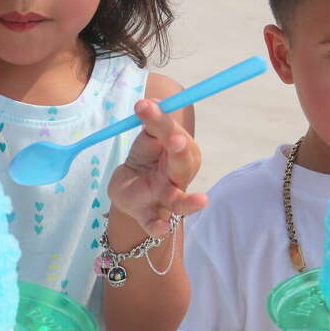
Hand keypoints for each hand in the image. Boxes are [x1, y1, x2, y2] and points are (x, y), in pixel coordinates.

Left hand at [107, 99, 207, 236]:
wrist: (127, 187)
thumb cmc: (146, 159)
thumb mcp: (147, 139)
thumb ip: (152, 124)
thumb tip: (150, 102)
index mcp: (180, 154)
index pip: (174, 136)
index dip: (163, 122)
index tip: (145, 106)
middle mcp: (177, 177)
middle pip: (183, 166)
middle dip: (180, 153)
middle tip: (175, 140)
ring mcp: (164, 198)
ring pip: (179, 201)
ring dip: (190, 202)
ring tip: (202, 200)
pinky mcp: (148, 215)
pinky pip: (155, 223)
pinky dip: (159, 227)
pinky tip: (162, 228)